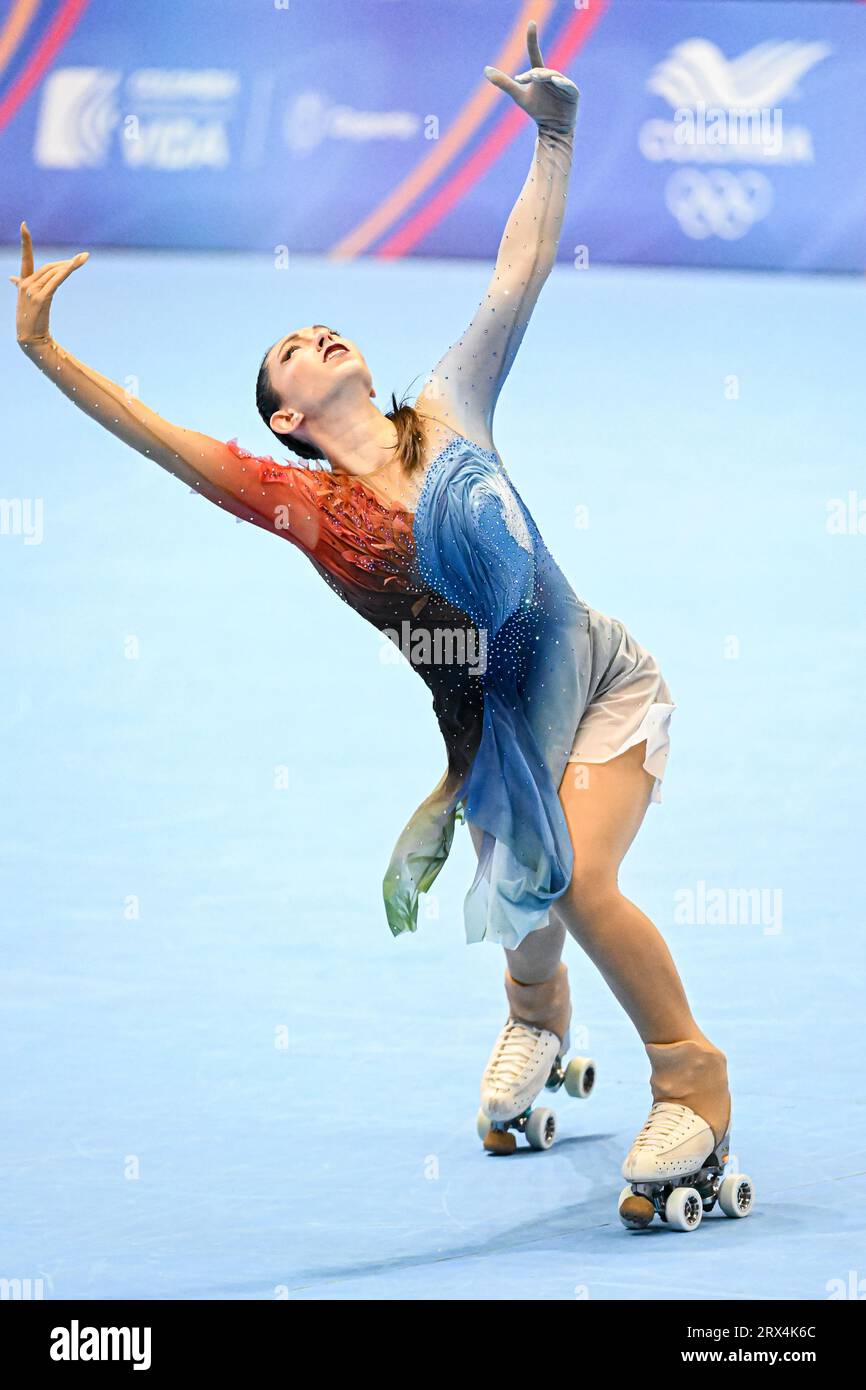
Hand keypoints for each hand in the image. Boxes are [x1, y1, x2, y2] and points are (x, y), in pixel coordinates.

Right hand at [10, 221, 88, 345]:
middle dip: (66, 262)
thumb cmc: (29, 320)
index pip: (25, 258)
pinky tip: (75, 264)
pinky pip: (56, 280)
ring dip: (71, 265)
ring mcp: (32, 291)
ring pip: (55, 273)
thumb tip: (12, 278)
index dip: (25, 241)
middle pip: (49, 267)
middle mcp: (26, 284)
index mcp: (22, 282)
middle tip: (83, 257)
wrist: (30, 339)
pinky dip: (67, 271)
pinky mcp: (42, 298)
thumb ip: (20, 285)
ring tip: (83, 258)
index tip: (24, 225)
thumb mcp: (25, 300)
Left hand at [484, 20, 578, 132]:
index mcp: (540, 73)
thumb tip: (486, 69)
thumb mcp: (519, 95)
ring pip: (554, 76)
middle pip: (542, 69)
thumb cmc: (537, 110)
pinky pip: (568, 85)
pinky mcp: (573, 92)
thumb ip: (504, 83)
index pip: (535, 53)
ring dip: (545, 76)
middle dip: (535, 73)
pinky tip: (556, 81)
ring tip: (537, 77)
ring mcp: (563, 83)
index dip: (532, 39)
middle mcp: (552, 75)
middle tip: (527, 77)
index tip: (531, 23)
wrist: (553, 128)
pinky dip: (562, 83)